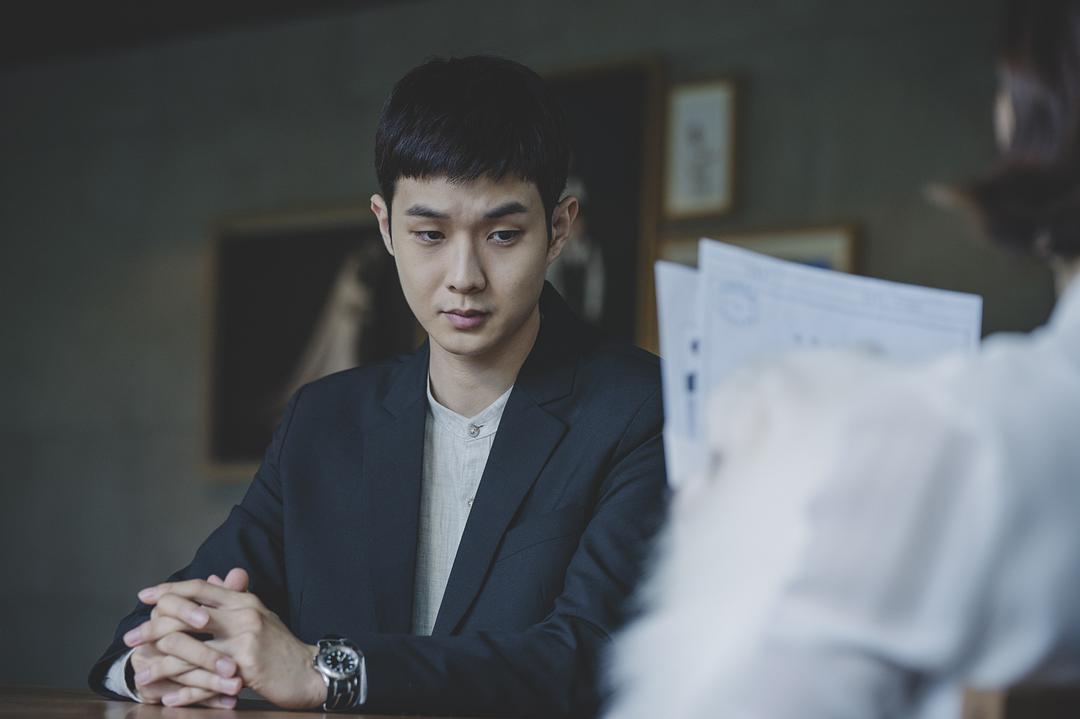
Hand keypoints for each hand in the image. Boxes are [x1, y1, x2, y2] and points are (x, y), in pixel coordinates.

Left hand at [127, 570, 325, 709]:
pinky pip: (205, 682)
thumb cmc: (280, 645)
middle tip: (130, 639)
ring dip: (160, 666)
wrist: (309, 671)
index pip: (199, 588)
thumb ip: (233, 598)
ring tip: (140, 675)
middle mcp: (243, 615)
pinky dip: (183, 693)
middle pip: (185, 616)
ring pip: (189, 651)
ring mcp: (244, 641)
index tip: (144, 596)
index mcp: (243, 600)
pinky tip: (167, 698)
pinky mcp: (245, 668)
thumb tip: (211, 580)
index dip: (169, 590)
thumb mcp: (258, 614)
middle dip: (152, 628)